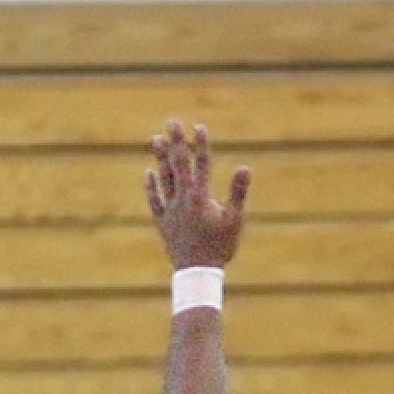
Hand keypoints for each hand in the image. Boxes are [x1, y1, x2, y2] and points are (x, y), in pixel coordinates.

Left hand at [145, 120, 250, 269]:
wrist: (197, 271)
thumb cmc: (220, 247)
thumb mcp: (234, 220)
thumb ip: (238, 192)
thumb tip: (244, 167)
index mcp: (200, 197)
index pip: (201, 165)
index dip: (200, 144)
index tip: (199, 127)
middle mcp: (182, 199)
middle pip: (179, 165)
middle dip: (177, 142)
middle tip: (173, 122)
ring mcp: (170, 209)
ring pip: (164, 179)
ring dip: (161, 158)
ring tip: (157, 139)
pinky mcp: (163, 221)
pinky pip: (155, 200)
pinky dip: (152, 186)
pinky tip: (149, 172)